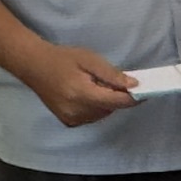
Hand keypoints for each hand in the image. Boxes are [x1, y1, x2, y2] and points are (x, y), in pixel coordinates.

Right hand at [23, 43, 137, 126]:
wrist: (34, 66)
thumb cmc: (62, 58)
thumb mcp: (89, 59)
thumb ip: (112, 74)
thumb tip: (134, 85)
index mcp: (82, 94)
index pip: (116, 102)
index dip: (134, 98)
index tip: (146, 91)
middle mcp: (76, 111)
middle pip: (110, 109)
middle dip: (116, 96)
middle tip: (109, 80)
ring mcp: (71, 119)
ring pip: (102, 114)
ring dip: (106, 102)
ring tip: (94, 84)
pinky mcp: (68, 122)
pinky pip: (92, 117)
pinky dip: (95, 107)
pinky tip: (86, 93)